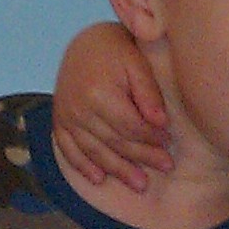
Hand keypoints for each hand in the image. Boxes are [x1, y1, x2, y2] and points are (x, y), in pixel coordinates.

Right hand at [51, 22, 171, 190]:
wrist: (83, 43)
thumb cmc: (116, 50)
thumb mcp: (137, 63)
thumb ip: (149, 94)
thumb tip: (161, 124)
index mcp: (99, 93)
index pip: (130, 126)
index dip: (151, 138)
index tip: (169, 142)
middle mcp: (78, 108)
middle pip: (115, 142)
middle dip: (142, 157)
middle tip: (165, 167)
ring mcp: (66, 117)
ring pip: (95, 151)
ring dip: (118, 170)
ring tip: (140, 184)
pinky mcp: (59, 121)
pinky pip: (69, 149)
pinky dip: (83, 166)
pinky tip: (98, 179)